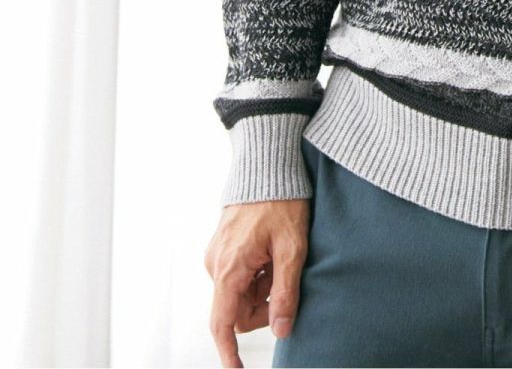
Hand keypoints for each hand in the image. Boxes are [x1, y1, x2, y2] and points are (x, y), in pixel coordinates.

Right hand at [204, 198, 310, 367]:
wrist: (267, 165)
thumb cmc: (282, 201)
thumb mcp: (292, 247)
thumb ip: (285, 290)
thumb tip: (282, 330)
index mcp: (229, 268)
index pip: (223, 324)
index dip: (229, 353)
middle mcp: (216, 265)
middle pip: (238, 312)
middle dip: (263, 308)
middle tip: (288, 283)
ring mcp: (217, 256)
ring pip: (240, 295)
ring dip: (262, 289)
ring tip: (281, 259)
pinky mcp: (223, 248)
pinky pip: (239, 277)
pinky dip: (257, 275)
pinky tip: (272, 253)